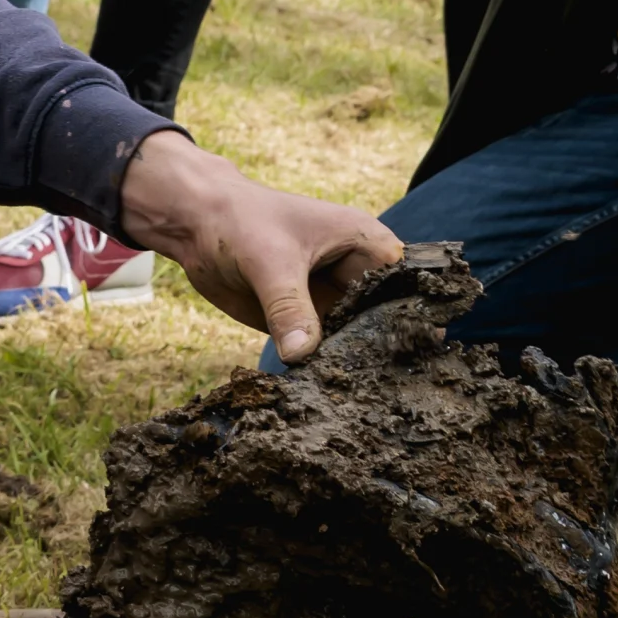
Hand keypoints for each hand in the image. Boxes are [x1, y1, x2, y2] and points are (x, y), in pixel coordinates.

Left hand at [113, 130, 402, 364]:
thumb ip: (288, 307)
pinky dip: (321, 368)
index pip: (405, 282)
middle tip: (389, 383)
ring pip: (354, 339)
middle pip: (384, 318)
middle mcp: (354, 275)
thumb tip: (302, 355)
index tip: (422, 347)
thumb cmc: (240, 222)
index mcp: (363, 244)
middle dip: (384, 347)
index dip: (416, 313)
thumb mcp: (269, 262)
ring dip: (352, 364)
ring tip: (359, 394)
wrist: (195, 225)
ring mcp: (329, 300)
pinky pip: (320, 350)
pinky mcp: (301, 322)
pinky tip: (324, 392)